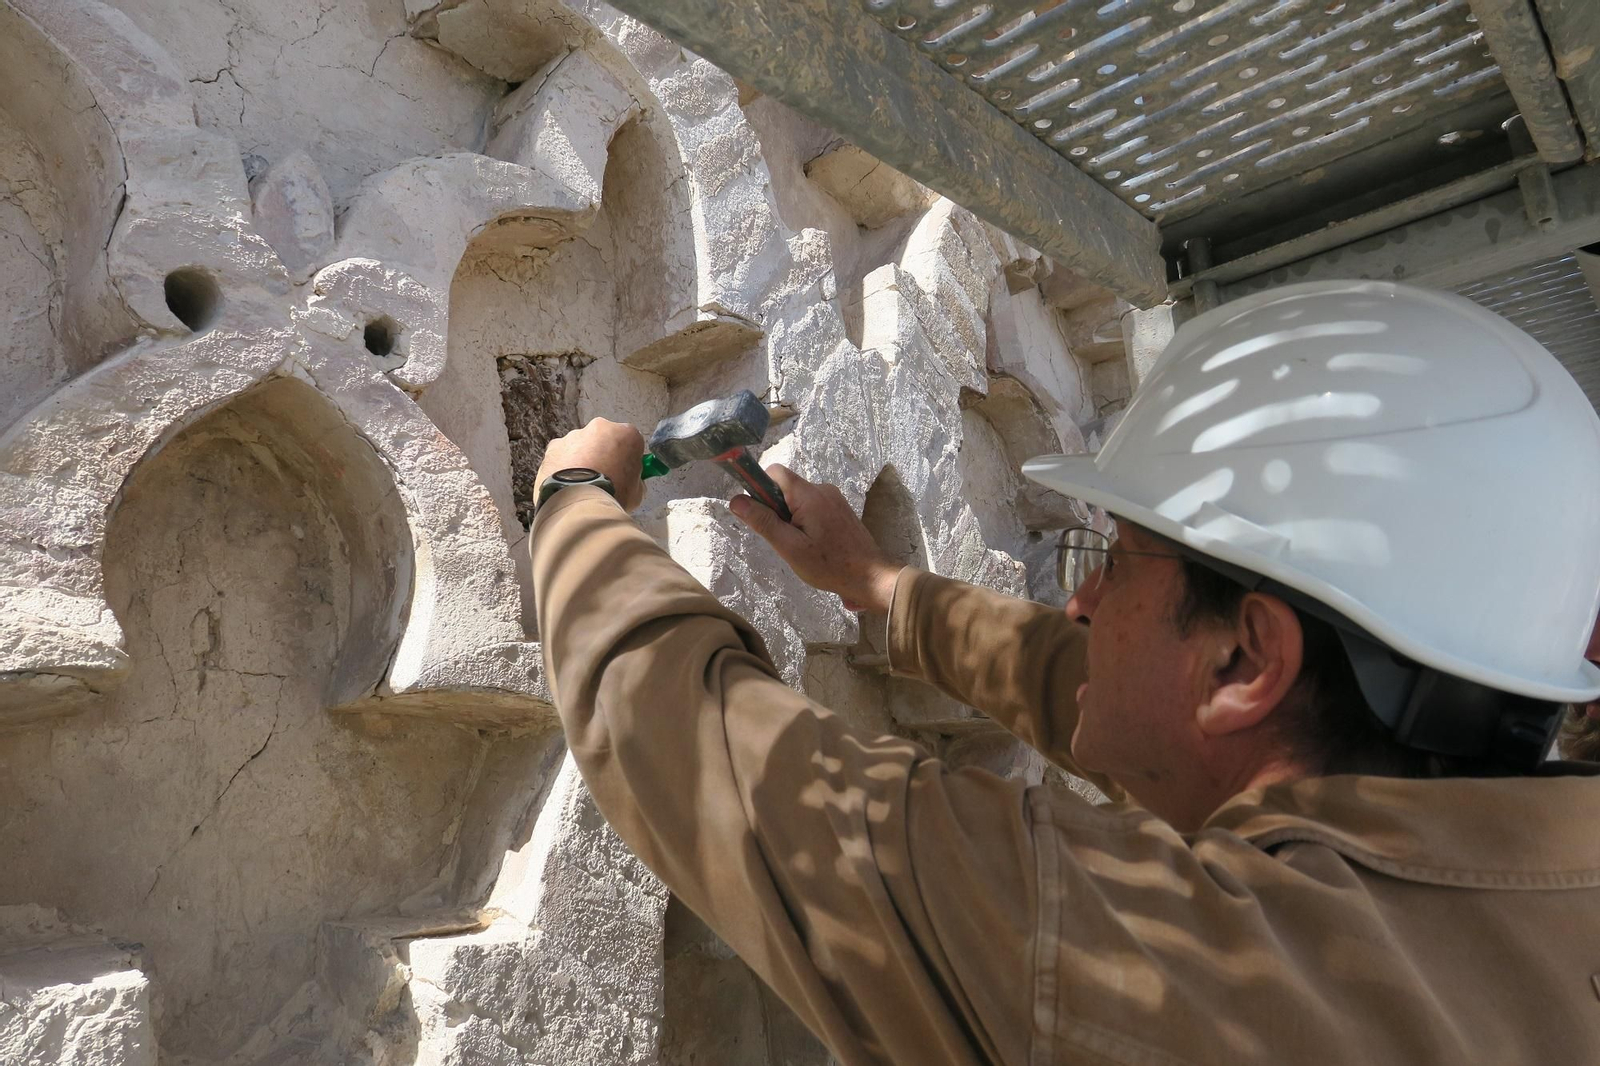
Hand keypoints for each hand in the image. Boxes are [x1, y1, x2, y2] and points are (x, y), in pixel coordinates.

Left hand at [536, 418, 645, 510]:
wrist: (580, 503)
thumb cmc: (613, 495)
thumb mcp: (637, 493)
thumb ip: (634, 481)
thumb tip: (629, 483)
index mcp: (627, 435)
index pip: (630, 441)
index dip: (628, 458)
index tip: (625, 472)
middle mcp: (600, 428)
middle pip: (604, 440)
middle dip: (603, 455)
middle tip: (602, 479)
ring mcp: (574, 436)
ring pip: (581, 446)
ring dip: (582, 461)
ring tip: (581, 486)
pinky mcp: (554, 447)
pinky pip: (562, 456)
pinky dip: (563, 467)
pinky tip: (566, 485)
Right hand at [729, 464, 903, 613]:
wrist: (870, 576)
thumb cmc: (829, 565)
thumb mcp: (790, 547)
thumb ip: (764, 522)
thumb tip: (736, 500)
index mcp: (808, 495)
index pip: (775, 472)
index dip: (760, 488)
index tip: (759, 514)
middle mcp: (822, 489)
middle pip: (786, 486)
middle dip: (776, 508)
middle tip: (783, 539)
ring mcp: (833, 498)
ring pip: (798, 498)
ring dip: (791, 517)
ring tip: (801, 545)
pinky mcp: (840, 508)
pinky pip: (813, 506)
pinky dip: (805, 520)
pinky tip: (814, 544)